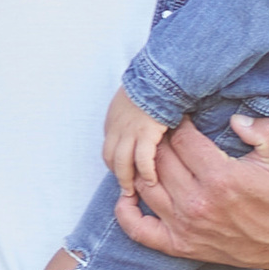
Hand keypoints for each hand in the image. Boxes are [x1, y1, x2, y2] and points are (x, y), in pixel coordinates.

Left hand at [101, 86, 172, 204]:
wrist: (160, 77)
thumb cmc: (152, 88)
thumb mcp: (133, 101)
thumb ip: (132, 117)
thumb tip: (137, 126)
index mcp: (113, 121)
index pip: (108, 149)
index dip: (114, 164)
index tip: (123, 173)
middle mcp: (117, 127)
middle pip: (111, 158)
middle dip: (118, 176)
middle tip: (126, 190)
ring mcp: (130, 131)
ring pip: (123, 163)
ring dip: (127, 179)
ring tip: (135, 192)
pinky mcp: (146, 133)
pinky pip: (143, 159)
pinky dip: (146, 172)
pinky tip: (151, 180)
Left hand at [114, 117, 268, 269]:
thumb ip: (264, 130)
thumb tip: (235, 118)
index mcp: (220, 177)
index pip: (181, 139)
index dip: (178, 123)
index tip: (179, 116)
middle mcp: (197, 202)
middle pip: (159, 159)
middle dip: (158, 140)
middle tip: (161, 132)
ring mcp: (185, 226)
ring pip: (145, 186)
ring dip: (141, 167)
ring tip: (148, 154)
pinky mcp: (180, 245)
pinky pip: (139, 230)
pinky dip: (126, 212)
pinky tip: (127, 194)